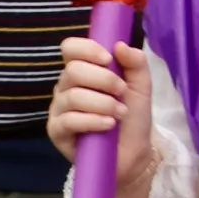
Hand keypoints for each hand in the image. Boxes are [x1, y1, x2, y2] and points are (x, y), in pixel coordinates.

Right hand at [49, 36, 157, 197]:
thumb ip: (135, 63)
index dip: (87, 49)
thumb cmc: (132, 116)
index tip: (108, 59)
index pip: (70, 48)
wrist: (133, 152)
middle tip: (122, 91)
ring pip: (72, 96)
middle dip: (103, 80)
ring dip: (102, 103)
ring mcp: (59, 109)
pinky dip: (93, 120)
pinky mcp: (57, 132)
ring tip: (120, 113)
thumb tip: (119, 45)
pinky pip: (69, 120)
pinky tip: (108, 125)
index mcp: (83, 71)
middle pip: (72, 71)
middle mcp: (66, 87)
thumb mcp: (141, 86)